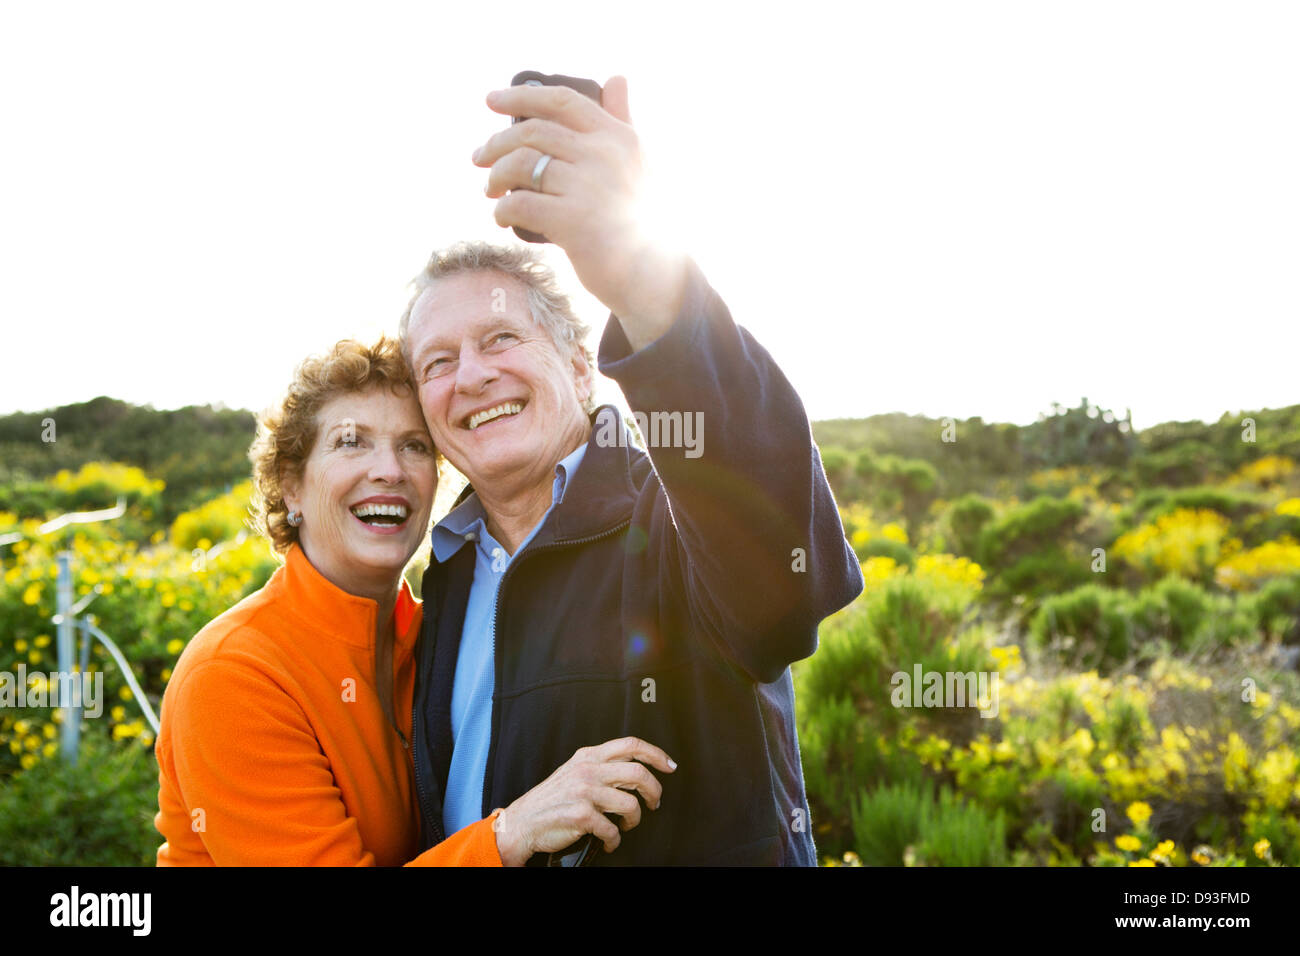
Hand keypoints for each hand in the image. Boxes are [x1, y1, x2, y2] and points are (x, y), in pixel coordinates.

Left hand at [472, 77, 686, 348]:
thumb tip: (617, 77)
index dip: (522, 96)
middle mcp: (604, 156)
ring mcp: (588, 187)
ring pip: (522, 165)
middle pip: (534, 132)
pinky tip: (501, 217)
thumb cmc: (641, 216)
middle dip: (497, 143)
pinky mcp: (573, 222)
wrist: (652, 273)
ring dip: (496, 176)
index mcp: (617, 137)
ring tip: (490, 190)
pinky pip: (520, 204)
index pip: (563, 102)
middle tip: (479, 158)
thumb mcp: (637, 161)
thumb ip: (622, 119)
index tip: (491, 100)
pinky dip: (502, 209)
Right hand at [491, 736, 675, 866]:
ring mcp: (584, 791)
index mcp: (588, 755)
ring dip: (635, 819)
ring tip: (627, 824)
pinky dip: (615, 840)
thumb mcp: (575, 770)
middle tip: (654, 803)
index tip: (670, 766)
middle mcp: (588, 769)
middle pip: (638, 772)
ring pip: (630, 804)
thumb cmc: (552, 799)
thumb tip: (635, 769)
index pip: (631, 745)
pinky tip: (609, 841)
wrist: (522, 822)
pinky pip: (613, 829)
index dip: (656, 754)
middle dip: (654, 790)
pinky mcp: (581, 815)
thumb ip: (600, 765)